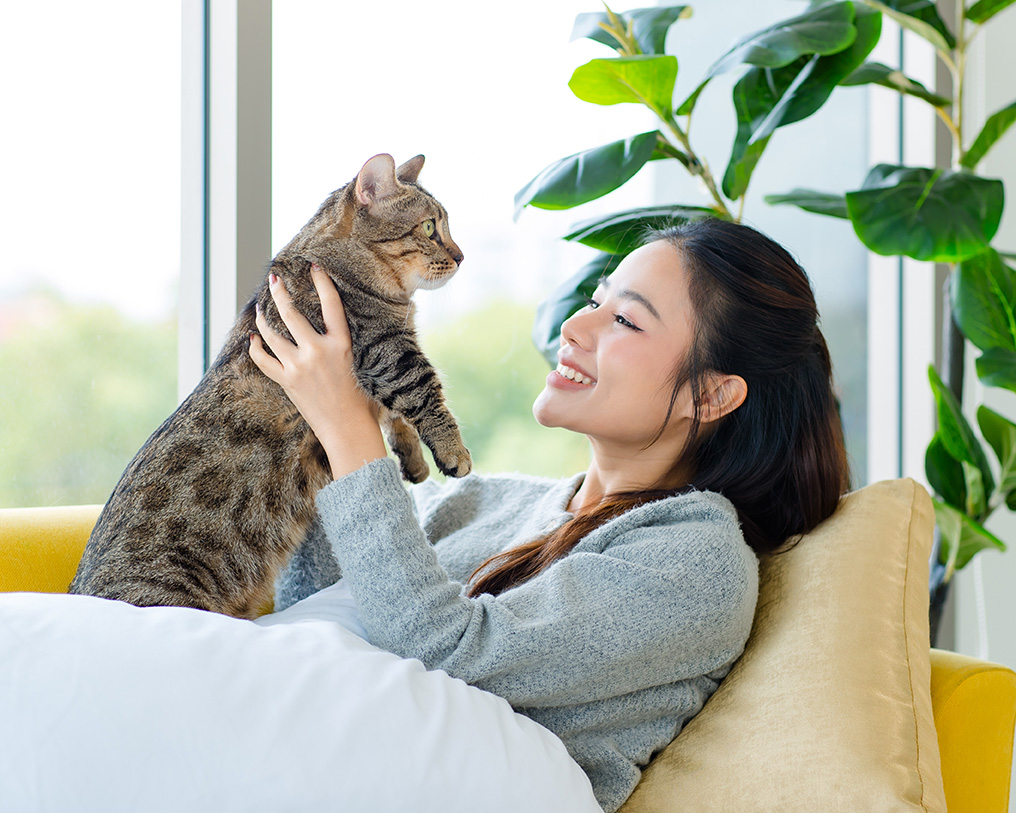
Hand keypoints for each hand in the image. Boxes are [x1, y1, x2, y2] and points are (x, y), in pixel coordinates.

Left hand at [249, 264, 386, 478]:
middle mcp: (318, 351)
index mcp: (342, 344)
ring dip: (262, 319)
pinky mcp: (287, 381)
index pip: (331, 304)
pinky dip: (255, 348)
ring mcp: (299, 366)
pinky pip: (263, 360)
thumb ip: (343, 346)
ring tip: (259, 309)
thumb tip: (332, 329)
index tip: (313, 267)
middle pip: (291, 313)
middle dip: (279, 292)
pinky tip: (253, 339)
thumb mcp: (358, 364)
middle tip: (274, 279)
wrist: (348, 429)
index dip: (322, 282)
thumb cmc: (360, 400)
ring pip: (271, 334)